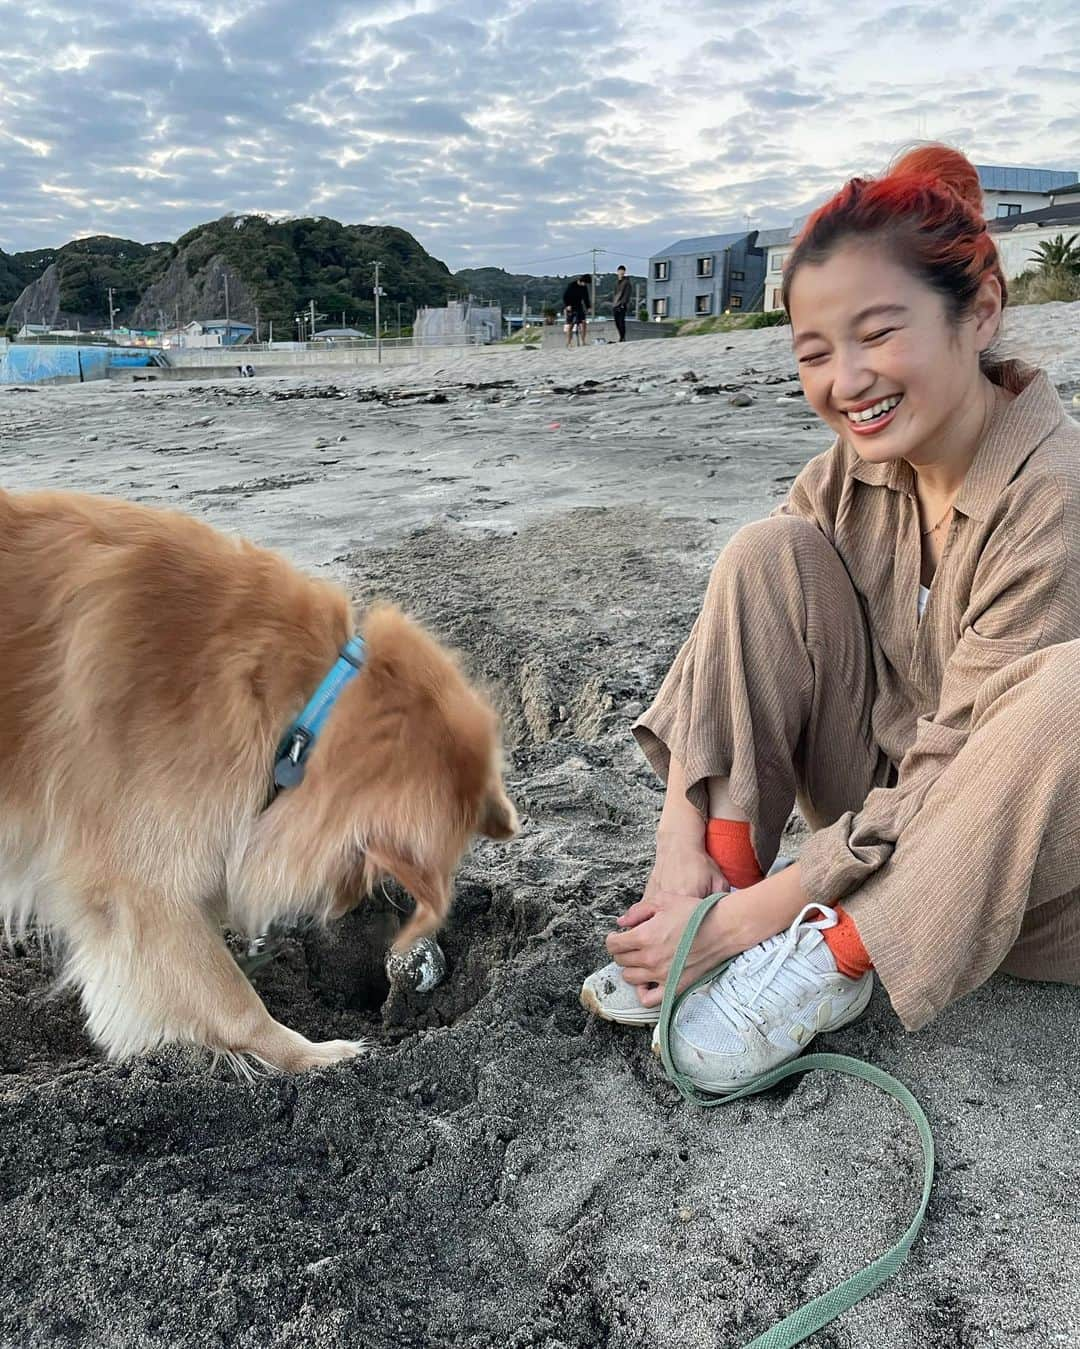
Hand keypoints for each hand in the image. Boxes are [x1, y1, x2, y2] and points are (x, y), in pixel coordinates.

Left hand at [604, 832, 728, 1008]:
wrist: (722, 929)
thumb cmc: (695, 913)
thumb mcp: (664, 901)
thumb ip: (638, 911)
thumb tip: (621, 923)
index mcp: (644, 936)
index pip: (613, 944)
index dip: (612, 939)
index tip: (617, 936)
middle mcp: (650, 958)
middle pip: (620, 961)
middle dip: (621, 951)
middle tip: (630, 944)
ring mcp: (661, 975)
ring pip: (630, 978)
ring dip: (630, 968)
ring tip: (638, 959)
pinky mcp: (674, 986)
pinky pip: (649, 999)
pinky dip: (643, 992)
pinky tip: (646, 981)